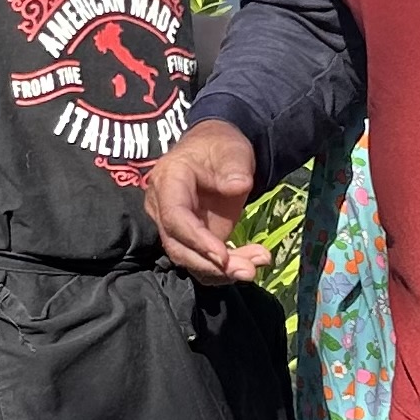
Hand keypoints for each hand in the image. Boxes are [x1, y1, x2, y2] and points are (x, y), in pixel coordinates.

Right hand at [148, 120, 271, 284]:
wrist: (217, 153)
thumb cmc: (220, 147)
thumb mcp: (231, 149)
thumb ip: (233, 167)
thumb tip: (238, 186)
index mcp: (168, 181)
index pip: (174, 217)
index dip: (196, 240)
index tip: (224, 256)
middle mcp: (163, 209)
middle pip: (178, 247)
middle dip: (212, 265)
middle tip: (249, 270)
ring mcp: (175, 227)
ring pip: (189, 260)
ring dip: (222, 272)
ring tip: (256, 266)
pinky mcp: (191, 240)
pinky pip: (202, 263)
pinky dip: (225, 270)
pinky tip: (250, 264)